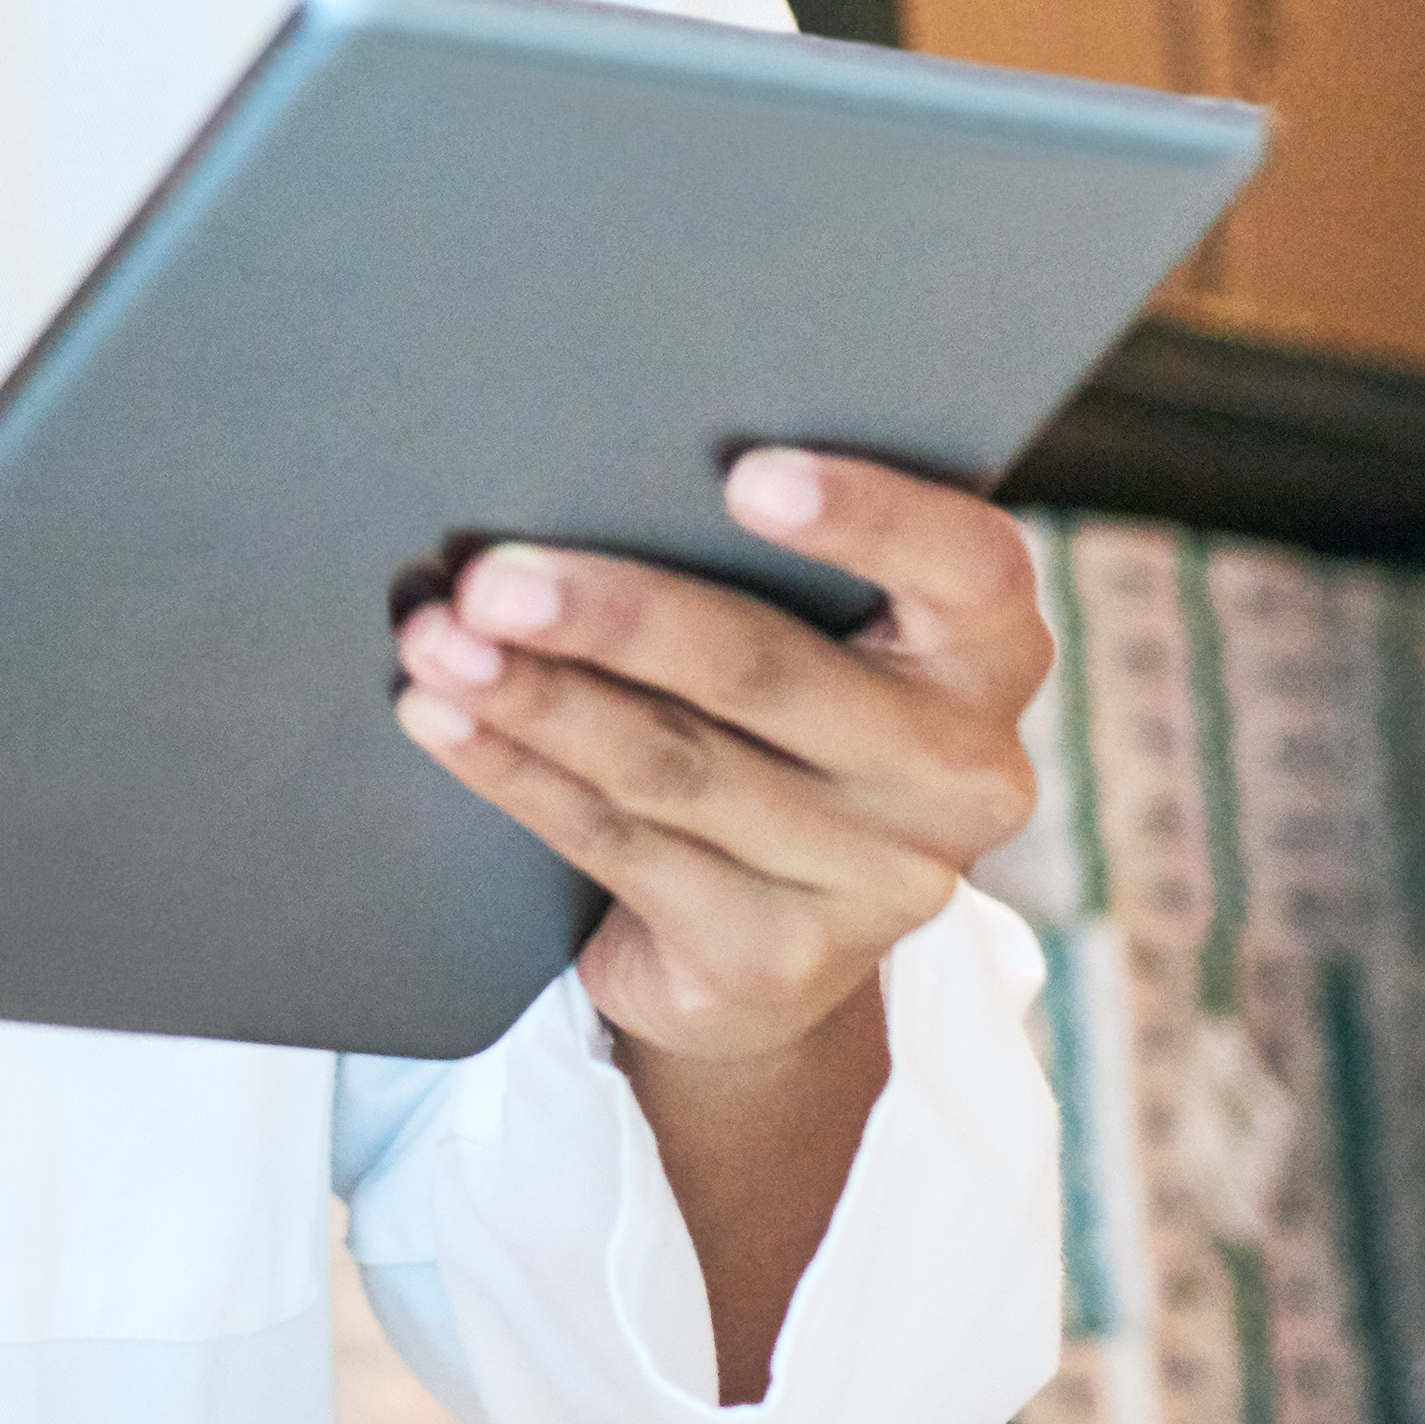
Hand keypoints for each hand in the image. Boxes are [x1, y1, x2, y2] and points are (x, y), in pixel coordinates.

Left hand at [393, 450, 1048, 1064]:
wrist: (768, 945)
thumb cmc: (775, 719)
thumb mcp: (815, 638)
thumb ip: (758, 563)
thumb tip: (582, 464)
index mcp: (990, 655)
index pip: (966, 566)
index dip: (867, 514)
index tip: (742, 471)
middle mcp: (959, 774)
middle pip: (769, 672)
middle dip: (613, 618)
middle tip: (489, 580)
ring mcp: (879, 883)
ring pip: (674, 763)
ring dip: (536, 698)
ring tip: (434, 641)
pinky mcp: (779, 959)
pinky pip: (620, 843)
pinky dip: (516, 773)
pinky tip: (443, 720)